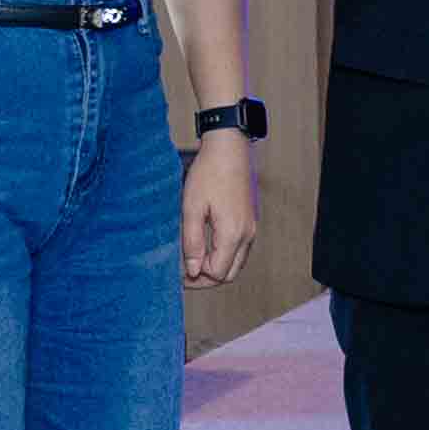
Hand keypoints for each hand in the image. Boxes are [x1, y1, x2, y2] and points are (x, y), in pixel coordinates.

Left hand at [179, 131, 257, 286]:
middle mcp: (246, 235)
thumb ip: (192, 242)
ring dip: (216, 268)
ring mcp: (250, 229)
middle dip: (206, 279)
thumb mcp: (191, 209)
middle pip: (229, 274)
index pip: (216, 273)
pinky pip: (239, 251)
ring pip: (235, 264)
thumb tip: (192, 270)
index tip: (178, 273)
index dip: (196, 278)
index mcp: (232, 233)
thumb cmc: (209, 174)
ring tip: (193, 260)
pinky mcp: (249, 222)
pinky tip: (206, 248)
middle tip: (185, 273)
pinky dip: (224, 257)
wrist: (228, 150)